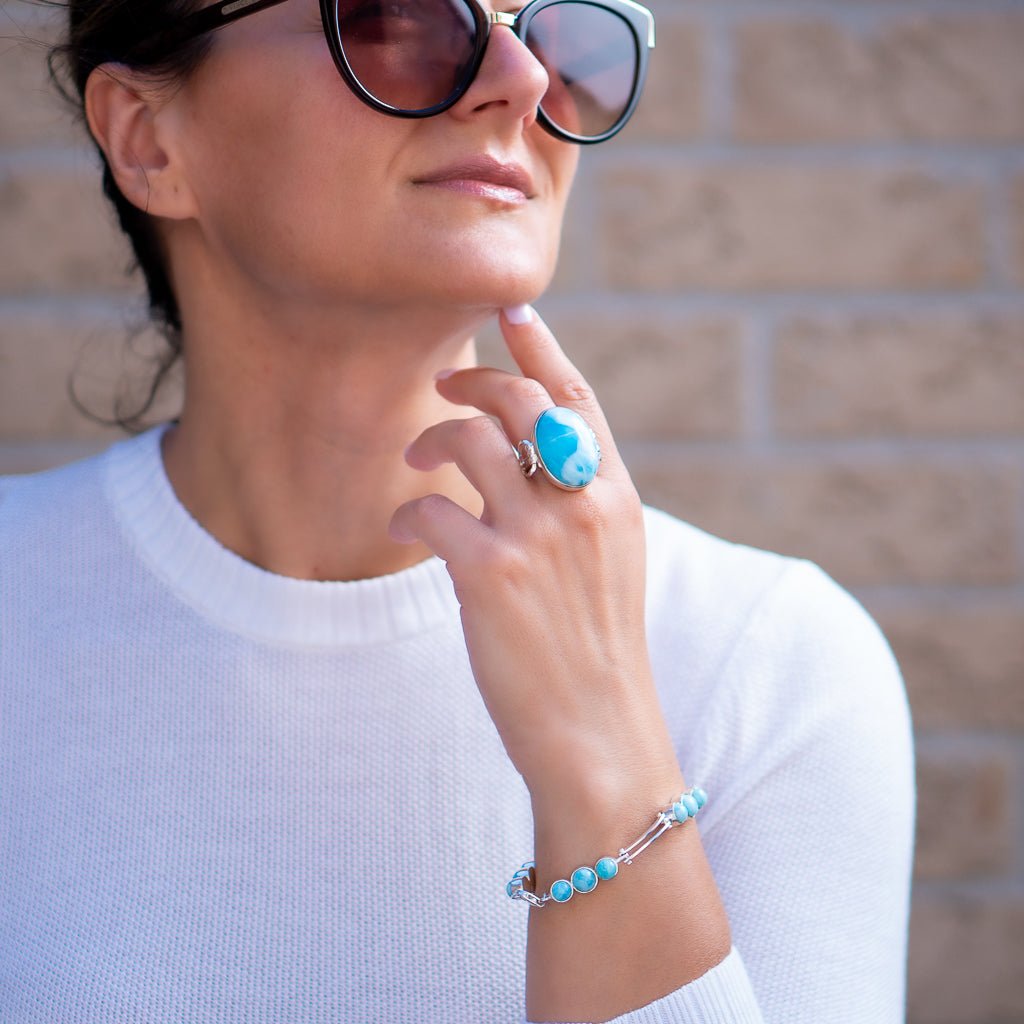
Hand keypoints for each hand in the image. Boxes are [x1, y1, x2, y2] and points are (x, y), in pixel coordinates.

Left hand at [388, 306, 680, 803]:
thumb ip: (580, 503)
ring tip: (414, 460)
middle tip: (442, 384)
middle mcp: (582, 504)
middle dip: (474, 378)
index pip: (579, 398)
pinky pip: (432, 506)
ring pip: (471, 439)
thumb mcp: (611, 563)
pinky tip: (408, 525)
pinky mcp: (489, 573)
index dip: (542, 345)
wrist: (598, 733)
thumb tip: (529, 453)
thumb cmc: (597, 649)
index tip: (511, 307)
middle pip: (521, 400)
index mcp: (616, 497)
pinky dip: (411, 507)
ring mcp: (538, 536)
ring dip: (430, 439)